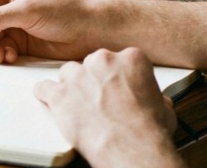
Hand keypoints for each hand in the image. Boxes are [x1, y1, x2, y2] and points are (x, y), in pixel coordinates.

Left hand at [33, 48, 183, 167]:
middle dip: (94, 80)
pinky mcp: (60, 94)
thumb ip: (150, 93)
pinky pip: (44, 87)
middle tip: (100, 99)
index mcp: (131, 59)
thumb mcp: (162, 106)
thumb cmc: (147, 131)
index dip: (117, 76)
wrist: (131, 148)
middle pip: (92, 64)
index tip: (117, 87)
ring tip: (79, 104)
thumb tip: (152, 99)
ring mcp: (79, 76)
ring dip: (72, 86)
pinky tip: (49, 100)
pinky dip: (46, 94)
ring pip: (68, 73)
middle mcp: (103, 61)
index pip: (119, 59)